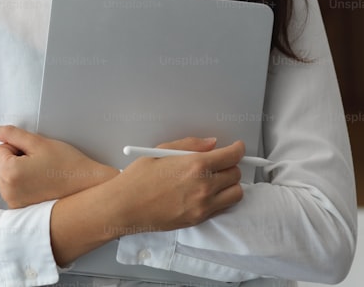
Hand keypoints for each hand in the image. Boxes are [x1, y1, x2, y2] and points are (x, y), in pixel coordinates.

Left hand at [0, 124, 117, 208]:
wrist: (87, 187)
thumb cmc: (66, 164)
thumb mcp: (38, 142)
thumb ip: (11, 133)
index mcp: (9, 174)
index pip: (0, 149)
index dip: (18, 146)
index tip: (36, 154)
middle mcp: (8, 193)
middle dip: (15, 158)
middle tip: (39, 162)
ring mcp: (14, 204)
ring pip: (5, 175)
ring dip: (17, 170)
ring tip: (41, 172)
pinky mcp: (21, 210)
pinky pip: (12, 188)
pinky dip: (21, 183)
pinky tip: (40, 183)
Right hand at [106, 137, 244, 235]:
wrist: (125, 206)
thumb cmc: (138, 178)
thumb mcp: (161, 151)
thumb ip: (190, 145)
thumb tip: (211, 143)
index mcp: (195, 165)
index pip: (231, 156)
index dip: (238, 149)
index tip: (237, 147)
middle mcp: (204, 186)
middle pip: (235, 174)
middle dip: (230, 165)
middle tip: (220, 162)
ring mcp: (203, 205)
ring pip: (235, 193)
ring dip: (230, 184)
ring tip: (216, 179)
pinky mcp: (199, 219)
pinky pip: (222, 207)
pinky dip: (221, 198)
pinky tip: (207, 192)